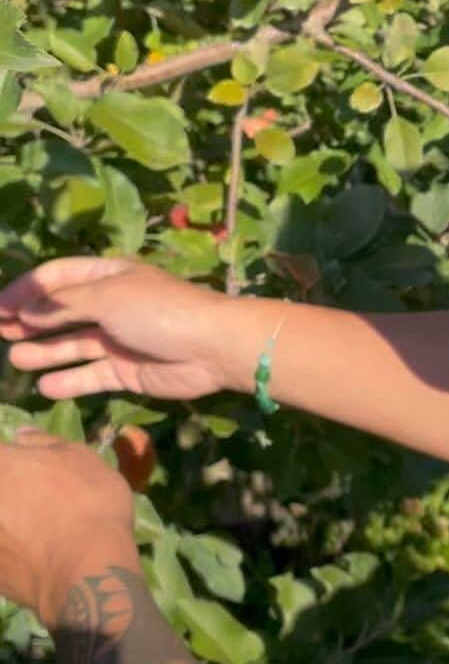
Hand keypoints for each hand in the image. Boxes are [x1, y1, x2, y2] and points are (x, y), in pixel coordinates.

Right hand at [0, 258, 232, 400]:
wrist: (212, 347)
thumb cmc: (160, 311)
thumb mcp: (108, 298)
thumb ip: (64, 306)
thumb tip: (25, 311)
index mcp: (108, 277)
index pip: (58, 278)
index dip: (27, 290)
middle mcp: (111, 306)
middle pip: (62, 312)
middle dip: (31, 321)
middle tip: (0, 331)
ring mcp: (118, 340)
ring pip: (73, 345)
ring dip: (44, 352)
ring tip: (15, 360)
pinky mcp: (127, 371)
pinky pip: (91, 375)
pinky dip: (69, 381)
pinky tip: (45, 387)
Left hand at [0, 429, 136, 623]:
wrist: (87, 571)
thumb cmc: (89, 504)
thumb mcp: (82, 459)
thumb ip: (45, 442)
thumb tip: (21, 434)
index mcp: (0, 464)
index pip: (0, 454)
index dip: (14, 464)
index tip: (30, 472)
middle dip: (10, 493)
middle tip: (37, 503)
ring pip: (1, 524)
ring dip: (10, 523)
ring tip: (37, 532)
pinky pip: (2, 554)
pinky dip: (12, 553)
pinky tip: (33, 558)